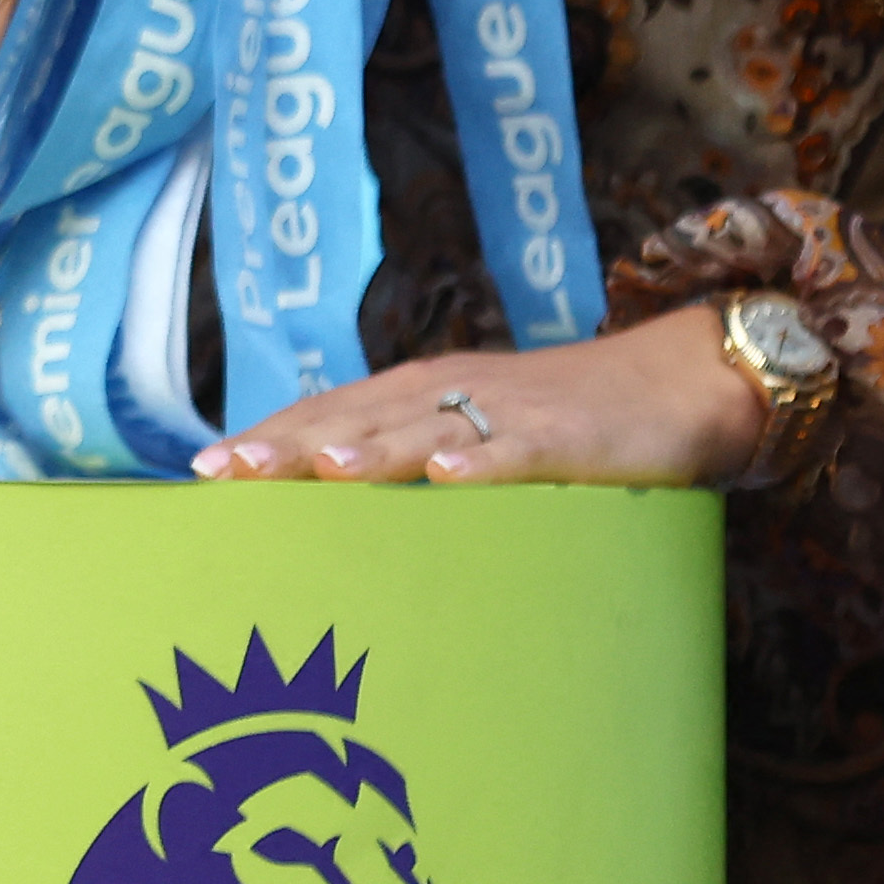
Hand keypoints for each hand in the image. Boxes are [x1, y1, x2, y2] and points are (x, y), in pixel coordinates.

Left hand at [194, 319, 763, 486]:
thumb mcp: (478, 433)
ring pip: (424, 429)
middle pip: (357, 418)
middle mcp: (453, 392)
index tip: (204, 468)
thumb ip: (415, 456)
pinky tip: (445, 475)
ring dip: (367, 449)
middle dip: (288, 444)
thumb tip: (343, 501)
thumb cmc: (569, 420)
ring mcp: (509, 412)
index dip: (269, 437)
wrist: (679, 383)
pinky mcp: (567, 438)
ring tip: (313, 471)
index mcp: (424, 393)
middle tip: (222, 473)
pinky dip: (481, 461)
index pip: (329, 413)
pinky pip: (518, 451)